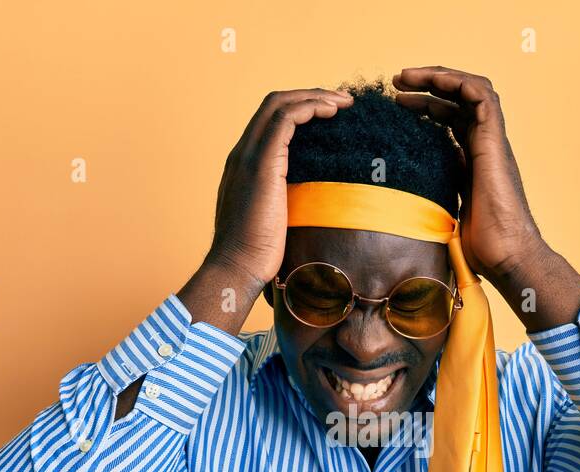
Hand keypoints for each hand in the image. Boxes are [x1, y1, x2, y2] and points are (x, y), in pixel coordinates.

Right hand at [207, 87, 353, 284]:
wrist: (237, 267)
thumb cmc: (256, 255)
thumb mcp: (272, 219)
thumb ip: (284, 203)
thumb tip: (310, 206)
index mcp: (244, 165)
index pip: (270, 121)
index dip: (300, 110)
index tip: (329, 114)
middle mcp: (243, 153)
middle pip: (274, 104)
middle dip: (310, 95)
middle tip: (341, 101)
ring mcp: (249, 156)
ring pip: (280, 105)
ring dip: (314, 96)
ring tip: (342, 102)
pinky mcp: (261, 164)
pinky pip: (285, 120)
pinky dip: (309, 108)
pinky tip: (331, 112)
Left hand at [392, 66, 545, 285]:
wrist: (506, 255)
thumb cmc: (480, 247)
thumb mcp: (443, 214)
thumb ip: (429, 198)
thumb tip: (396, 205)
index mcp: (472, 158)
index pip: (449, 118)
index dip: (424, 105)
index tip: (396, 103)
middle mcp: (483, 145)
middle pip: (458, 99)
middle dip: (427, 85)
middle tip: (396, 81)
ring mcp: (491, 141)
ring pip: (470, 89)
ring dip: (438, 76)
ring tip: (406, 76)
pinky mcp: (494, 141)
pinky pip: (481, 96)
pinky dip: (457, 81)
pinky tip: (432, 80)